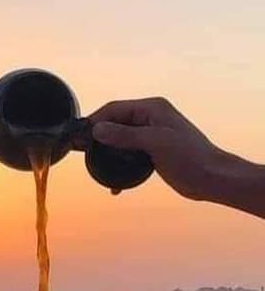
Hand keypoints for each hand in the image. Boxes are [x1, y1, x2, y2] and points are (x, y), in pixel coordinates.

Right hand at [89, 98, 227, 200]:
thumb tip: (98, 130)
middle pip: (115, 124)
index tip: (79, 135)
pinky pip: (129, 155)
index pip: (115, 109)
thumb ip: (125, 135)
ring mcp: (151, 136)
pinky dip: (119, 166)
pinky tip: (114, 182)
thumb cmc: (190, 156)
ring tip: (94, 167)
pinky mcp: (152, 152)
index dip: (96, 121)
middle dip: (98, 138)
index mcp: (152, 108)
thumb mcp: (155, 142)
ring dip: (108, 154)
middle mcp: (150, 119)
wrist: (210, 177)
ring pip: (120, 141)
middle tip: (81, 152)